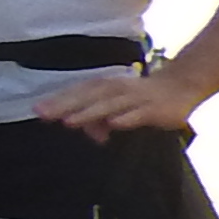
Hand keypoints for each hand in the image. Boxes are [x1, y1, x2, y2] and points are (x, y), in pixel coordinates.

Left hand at [33, 66, 199, 141]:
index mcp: (107, 87)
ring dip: (90, 112)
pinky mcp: (156, 109)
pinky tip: (114, 124)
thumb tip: (88, 132)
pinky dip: (127, 117)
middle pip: (89, 96)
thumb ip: (100, 119)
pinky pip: (140, 113)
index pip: (79, 92)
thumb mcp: (118, 107)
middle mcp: (119, 89)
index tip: (37, 109)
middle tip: (44, 114)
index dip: (59, 99)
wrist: (181, 86)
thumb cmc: (142, 98)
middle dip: (66, 104)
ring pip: (111, 104)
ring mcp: (137, 98)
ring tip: (69, 121)